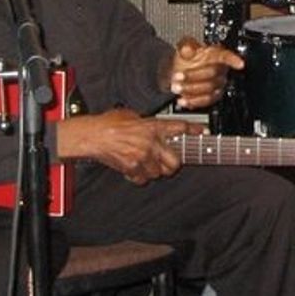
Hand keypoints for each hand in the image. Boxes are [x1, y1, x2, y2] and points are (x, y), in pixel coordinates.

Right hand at [56, 109, 187, 184]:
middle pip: (175, 162)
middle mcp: (151, 143)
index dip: (194, 130)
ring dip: (155, 170)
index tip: (203, 132)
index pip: (180, 127)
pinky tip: (135, 168)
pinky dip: (140, 177)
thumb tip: (155, 128)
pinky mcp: (132, 169)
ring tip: (146, 163)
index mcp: (153, 126)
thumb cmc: (109, 123)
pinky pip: (143, 179)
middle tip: (169, 161)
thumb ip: (148, 123)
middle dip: (173, 164)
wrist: (92, 135)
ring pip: (159, 173)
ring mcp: (142, 157)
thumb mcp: (133, 116)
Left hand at [168, 37, 243, 109]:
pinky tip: (183, 99)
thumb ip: (186, 46)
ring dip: (191, 89)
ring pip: (210, 89)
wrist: (179, 74)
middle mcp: (219, 69)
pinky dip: (194, 101)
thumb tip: (188, 49)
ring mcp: (217, 84)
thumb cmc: (186, 59)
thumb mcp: (184, 47)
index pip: (226, 56)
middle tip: (178, 76)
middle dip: (193, 76)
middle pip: (213, 73)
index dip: (233, 60)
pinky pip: (207, 101)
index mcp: (215, 54)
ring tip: (177, 87)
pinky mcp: (212, 96)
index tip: (239, 64)